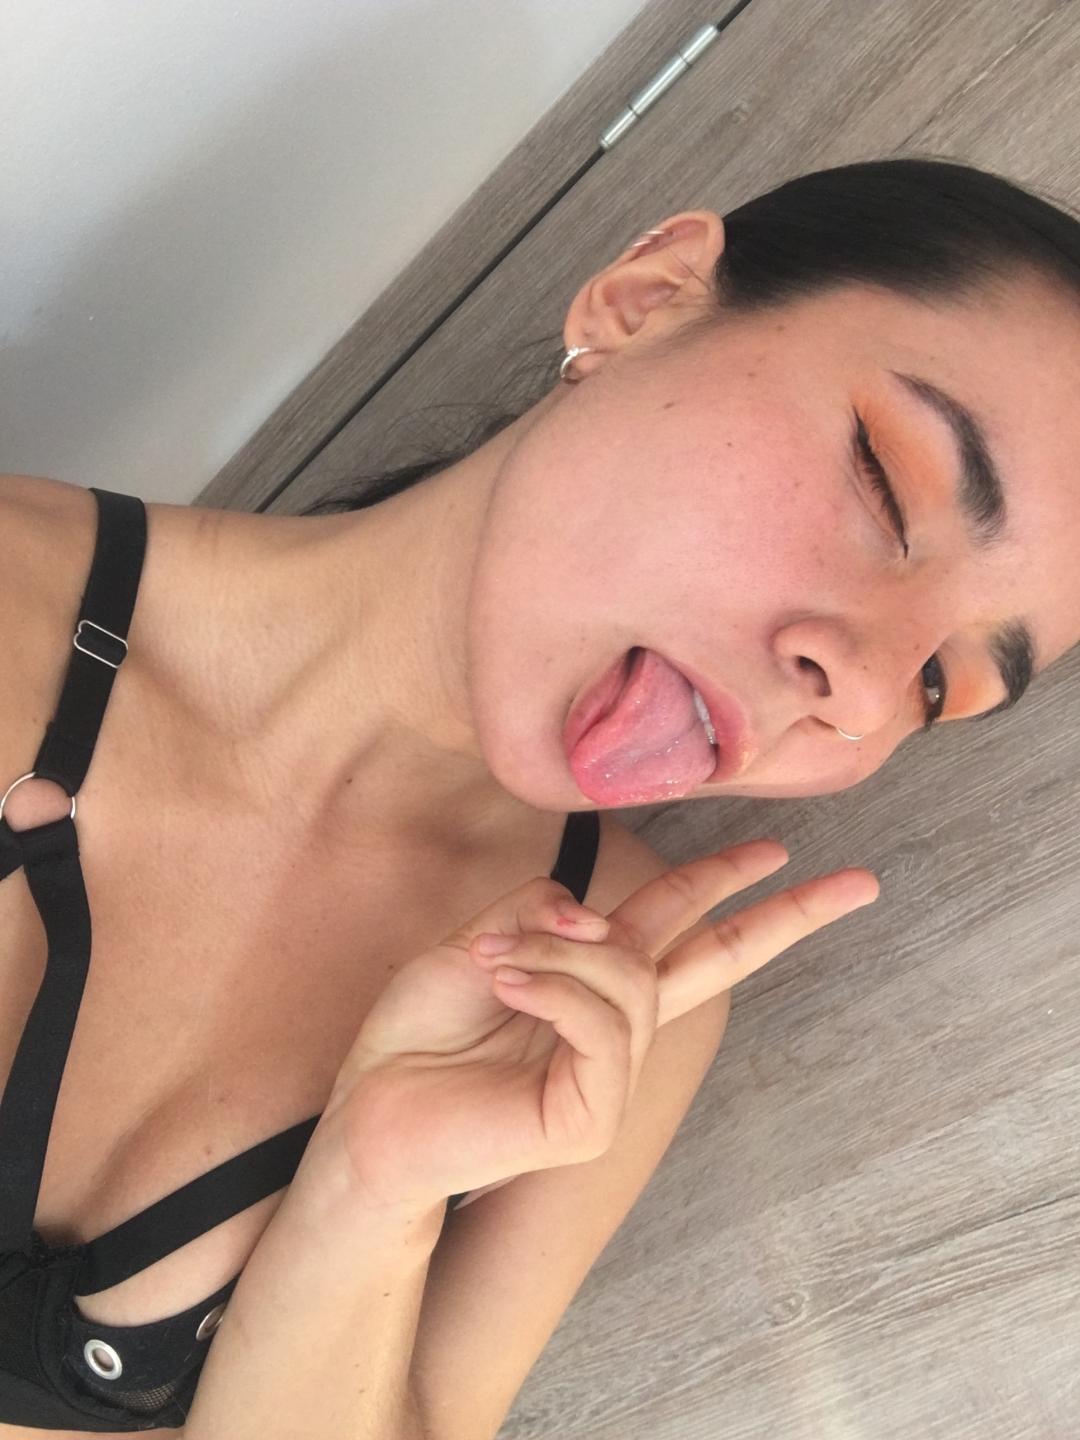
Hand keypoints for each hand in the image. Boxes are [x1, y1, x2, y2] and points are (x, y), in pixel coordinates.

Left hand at [315, 840, 878, 1212]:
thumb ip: (544, 913)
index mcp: (593, 978)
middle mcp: (616, 1023)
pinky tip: (502, 982)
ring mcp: (610, 1075)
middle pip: (721, 958)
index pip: (677, 922)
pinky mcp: (590, 1117)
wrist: (370, 1112)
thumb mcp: (479, 940)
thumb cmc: (418, 1032)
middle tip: (859, 882)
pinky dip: (551, 989)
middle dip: (789, 916)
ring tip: (493, 961)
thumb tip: (596, 919)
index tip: (780, 849)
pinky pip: (601, 1026)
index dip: (725, 881)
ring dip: (555, 950)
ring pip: (630, 974)